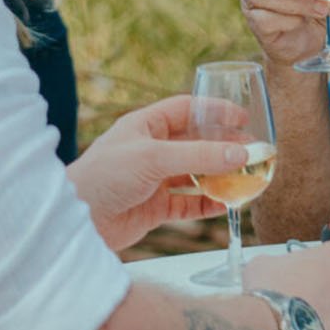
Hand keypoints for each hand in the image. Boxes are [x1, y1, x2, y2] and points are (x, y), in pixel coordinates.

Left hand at [67, 95, 249, 249]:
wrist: (77, 220)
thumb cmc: (105, 177)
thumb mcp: (154, 158)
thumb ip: (199, 155)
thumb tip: (241, 153)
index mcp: (144, 126)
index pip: (186, 110)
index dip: (214, 111)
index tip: (243, 118)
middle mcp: (150, 150)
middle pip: (195, 143)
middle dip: (223, 147)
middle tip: (252, 150)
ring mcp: (152, 180)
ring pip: (194, 174)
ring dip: (219, 176)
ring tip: (246, 177)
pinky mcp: (154, 207)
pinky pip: (188, 203)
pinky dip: (208, 204)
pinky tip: (227, 204)